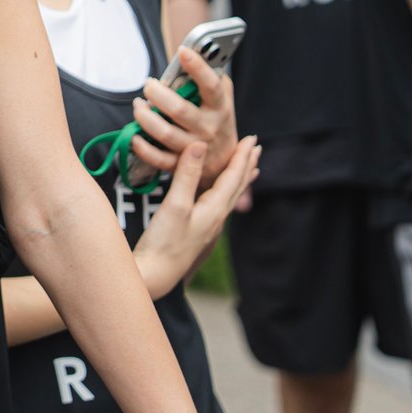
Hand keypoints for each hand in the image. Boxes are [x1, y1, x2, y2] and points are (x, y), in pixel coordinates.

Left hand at [129, 47, 237, 184]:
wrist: (226, 163)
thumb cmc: (218, 123)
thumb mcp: (223, 100)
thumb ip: (214, 78)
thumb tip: (196, 53)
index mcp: (220, 108)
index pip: (211, 86)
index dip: (198, 67)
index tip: (183, 51)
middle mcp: (208, 128)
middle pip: (179, 110)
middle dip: (158, 94)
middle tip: (148, 85)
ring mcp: (194, 148)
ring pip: (165, 133)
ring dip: (145, 117)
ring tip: (138, 105)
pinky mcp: (181, 165)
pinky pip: (157, 158)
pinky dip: (142, 147)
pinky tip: (133, 134)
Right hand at [134, 137, 259, 299]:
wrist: (155, 274)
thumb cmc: (164, 241)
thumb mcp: (175, 205)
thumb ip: (187, 175)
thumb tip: (200, 145)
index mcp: (214, 209)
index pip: (233, 177)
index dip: (241, 157)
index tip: (251, 138)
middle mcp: (216, 217)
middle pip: (237, 187)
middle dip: (246, 166)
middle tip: (255, 147)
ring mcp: (207, 225)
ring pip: (229, 196)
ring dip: (239, 178)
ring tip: (248, 169)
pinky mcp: (197, 229)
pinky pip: (219, 203)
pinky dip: (225, 190)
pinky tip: (218, 192)